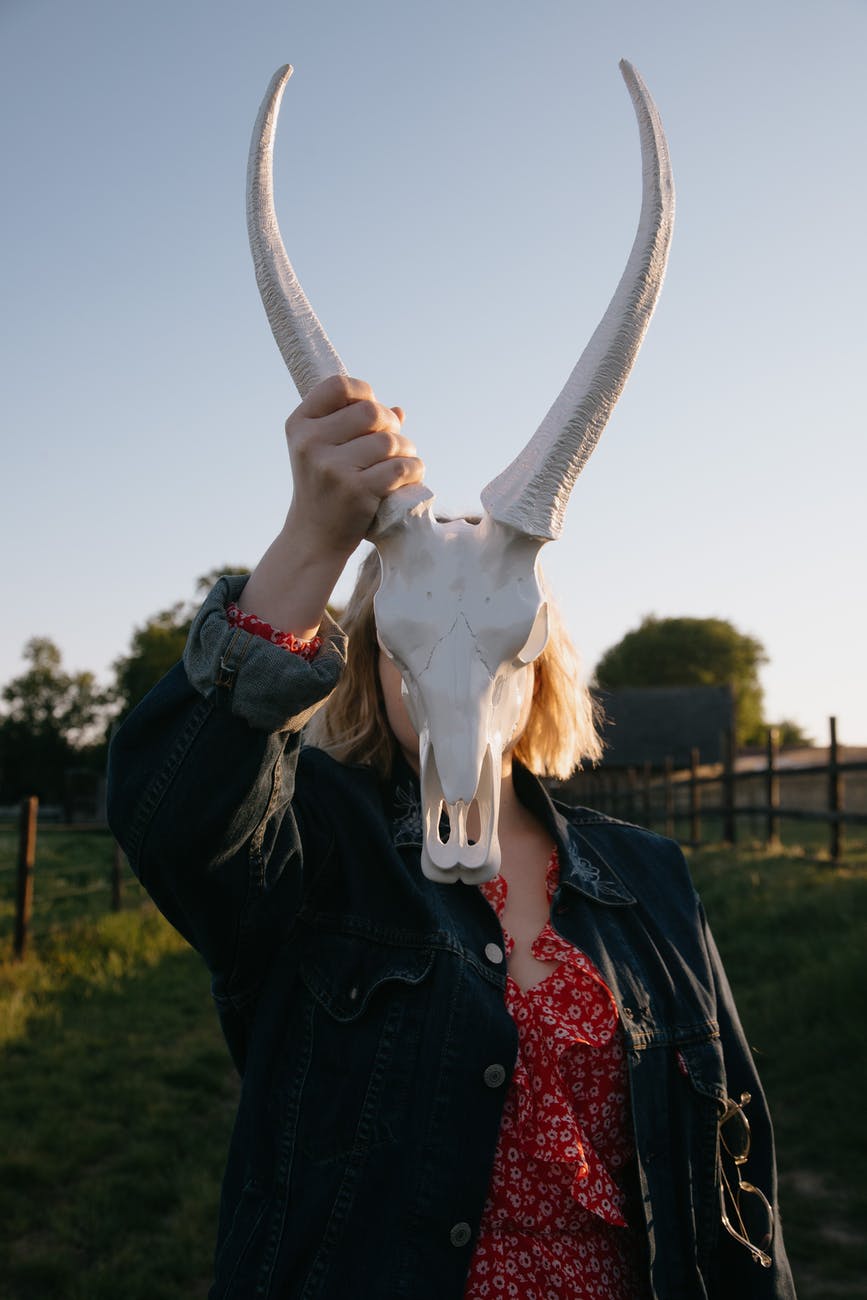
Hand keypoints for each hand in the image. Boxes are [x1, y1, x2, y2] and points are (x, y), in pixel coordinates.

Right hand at [237, 377, 424, 638]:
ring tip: (404, 460)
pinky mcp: (356, 491)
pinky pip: (400, 467)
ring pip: (390, 441)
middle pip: (371, 412)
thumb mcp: (324, 451)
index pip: (338, 385)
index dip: (364, 393)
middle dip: (391, 424)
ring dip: (407, 449)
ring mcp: (332, 468)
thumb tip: (399, 410)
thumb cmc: (325, 488)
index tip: (373, 413)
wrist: (314, 538)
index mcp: (300, 425)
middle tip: (395, 441)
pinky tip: (409, 475)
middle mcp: (310, 443)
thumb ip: (354, 426)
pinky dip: (413, 469)